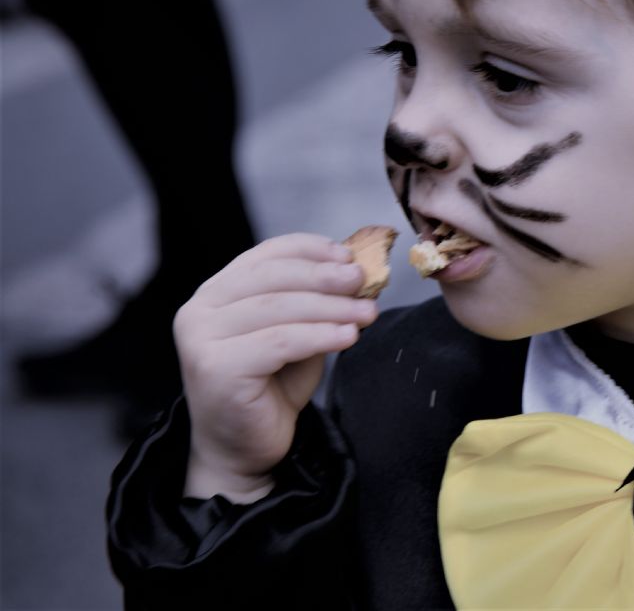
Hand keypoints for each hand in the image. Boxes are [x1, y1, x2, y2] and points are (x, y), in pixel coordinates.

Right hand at [174, 234, 377, 500]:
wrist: (242, 449)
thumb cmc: (271, 388)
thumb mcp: (297, 334)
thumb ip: (314, 304)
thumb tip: (356, 272)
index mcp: (216, 293)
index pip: (265, 256)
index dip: (309, 249)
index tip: (347, 254)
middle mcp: (200, 310)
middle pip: (273, 278)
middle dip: (325, 276)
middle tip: (363, 280)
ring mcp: (201, 340)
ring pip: (278, 309)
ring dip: (330, 307)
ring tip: (367, 312)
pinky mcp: (215, 369)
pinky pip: (279, 342)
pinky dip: (320, 336)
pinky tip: (348, 337)